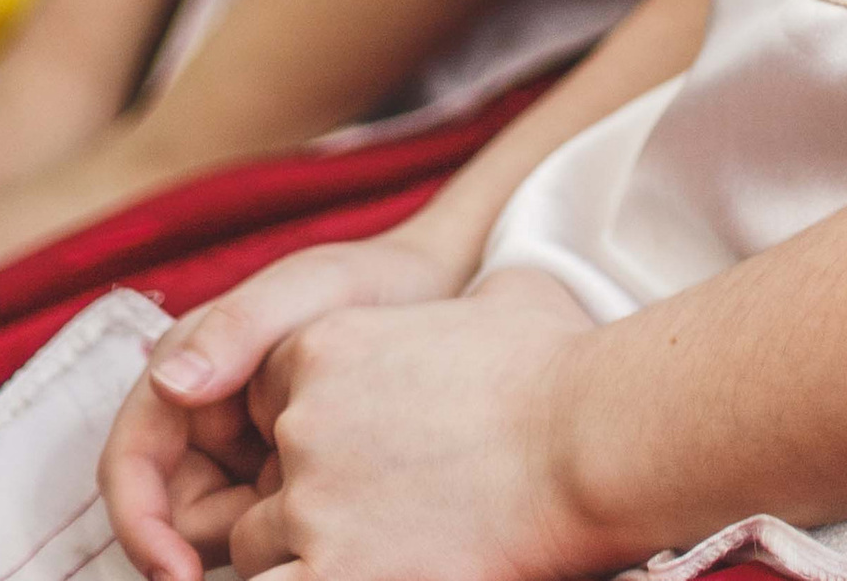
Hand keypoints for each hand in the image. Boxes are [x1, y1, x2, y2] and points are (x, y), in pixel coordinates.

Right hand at [100, 226, 469, 580]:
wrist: (444, 296)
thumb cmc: (371, 281)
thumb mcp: (306, 293)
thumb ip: (237, 330)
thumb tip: (169, 385)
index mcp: (186, 368)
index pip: (131, 462)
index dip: (141, 524)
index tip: (176, 575)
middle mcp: (199, 412)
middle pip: (170, 513)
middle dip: (203, 544)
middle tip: (271, 554)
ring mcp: (239, 448)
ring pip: (214, 531)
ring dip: (252, 538)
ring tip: (321, 509)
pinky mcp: (279, 475)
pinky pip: (259, 528)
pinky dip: (282, 535)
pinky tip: (332, 521)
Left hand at [210, 273, 595, 580]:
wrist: (588, 441)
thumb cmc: (556, 365)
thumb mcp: (500, 294)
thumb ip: (466, 297)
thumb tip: (491, 297)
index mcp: (322, 346)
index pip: (265, 404)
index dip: (306, 435)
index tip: (356, 456)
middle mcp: (301, 420)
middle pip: (263, 479)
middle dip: (304, 500)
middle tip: (374, 510)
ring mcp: (311, 502)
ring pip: (258, 547)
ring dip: (302, 554)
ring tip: (372, 547)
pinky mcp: (333, 573)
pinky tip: (365, 572)